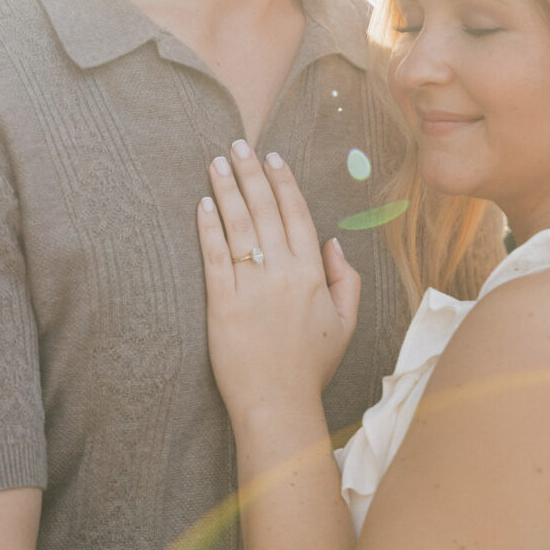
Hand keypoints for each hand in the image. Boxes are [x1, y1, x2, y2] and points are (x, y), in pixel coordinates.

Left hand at [197, 141, 360, 425]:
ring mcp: (251, 286)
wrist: (277, 405)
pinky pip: (214, 256)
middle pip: (264, 210)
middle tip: (238, 145)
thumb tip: (333, 243)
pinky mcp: (222, 303)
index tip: (273, 158)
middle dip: (251, 172)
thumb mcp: (345, 323)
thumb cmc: (311, 366)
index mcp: (312, 273)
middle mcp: (282, 272)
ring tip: (216, 163)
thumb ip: (346, 280)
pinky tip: (203, 204)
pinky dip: (208, 227)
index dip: (284, 183)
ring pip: (238, 225)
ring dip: (227, 189)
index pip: (297, 214)